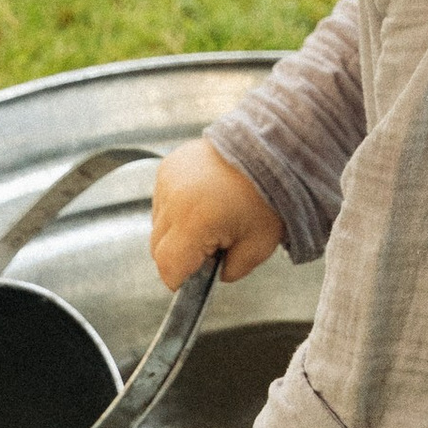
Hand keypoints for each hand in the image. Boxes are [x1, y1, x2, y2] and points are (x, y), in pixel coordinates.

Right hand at [149, 139, 283, 292]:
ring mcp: (167, 180)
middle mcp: (174, 199)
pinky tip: (202, 202)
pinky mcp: (167, 167)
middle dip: (180, 256)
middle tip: (212, 247)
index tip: (193, 279)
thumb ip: (232, 271)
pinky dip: (177, 208)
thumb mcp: (259, 246)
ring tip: (210, 219)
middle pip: (158, 248)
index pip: (168, 266)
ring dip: (176, 231)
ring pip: (158, 224)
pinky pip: (162, 200)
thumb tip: (214, 274)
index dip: (179, 279)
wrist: (269, 148)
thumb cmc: (268, 195)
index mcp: (195, 221)